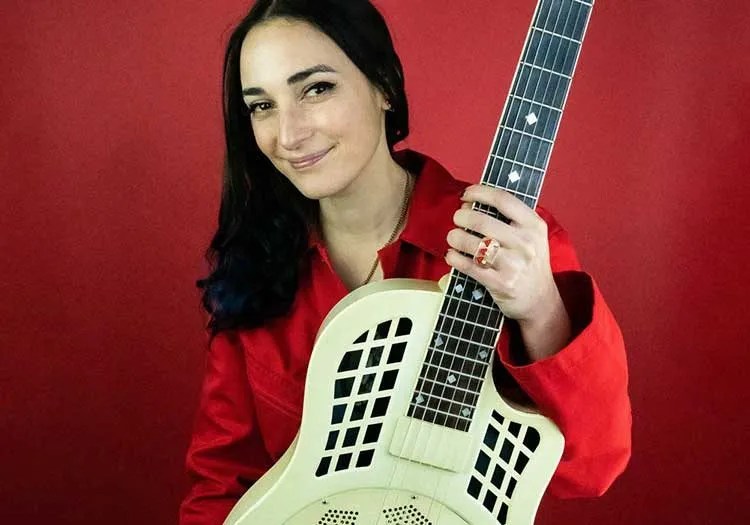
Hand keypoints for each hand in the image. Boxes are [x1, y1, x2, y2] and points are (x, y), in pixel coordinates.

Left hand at [445, 184, 557, 322]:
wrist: (540, 300)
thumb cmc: (529, 264)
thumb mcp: (531, 236)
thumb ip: (509, 219)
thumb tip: (472, 202)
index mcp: (534, 226)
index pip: (503, 199)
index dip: (479, 193)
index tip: (466, 194)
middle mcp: (526, 243)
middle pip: (482, 220)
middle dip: (462, 216)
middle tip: (457, 218)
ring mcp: (514, 264)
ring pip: (473, 243)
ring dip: (455, 237)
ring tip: (453, 237)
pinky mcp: (501, 283)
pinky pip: (469, 266)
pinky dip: (454, 258)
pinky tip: (451, 254)